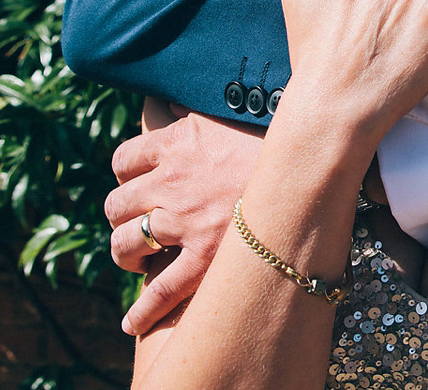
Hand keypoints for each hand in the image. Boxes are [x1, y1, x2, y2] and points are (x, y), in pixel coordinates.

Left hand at [105, 98, 263, 334]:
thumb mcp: (228, 113)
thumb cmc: (276, 134)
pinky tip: (133, 323)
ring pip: (126, 244)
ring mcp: (184, 221)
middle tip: (136, 224)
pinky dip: (143, 310)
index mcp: (175, 144)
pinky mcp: (205, 256)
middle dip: (122, 217)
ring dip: (126, 254)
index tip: (137, 183)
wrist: (310, 162)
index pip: (123, 160)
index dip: (127, 175)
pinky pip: (160, 289)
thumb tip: (173, 104)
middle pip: (116, 205)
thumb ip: (195, 112)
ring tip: (137, 260)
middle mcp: (170, 182)